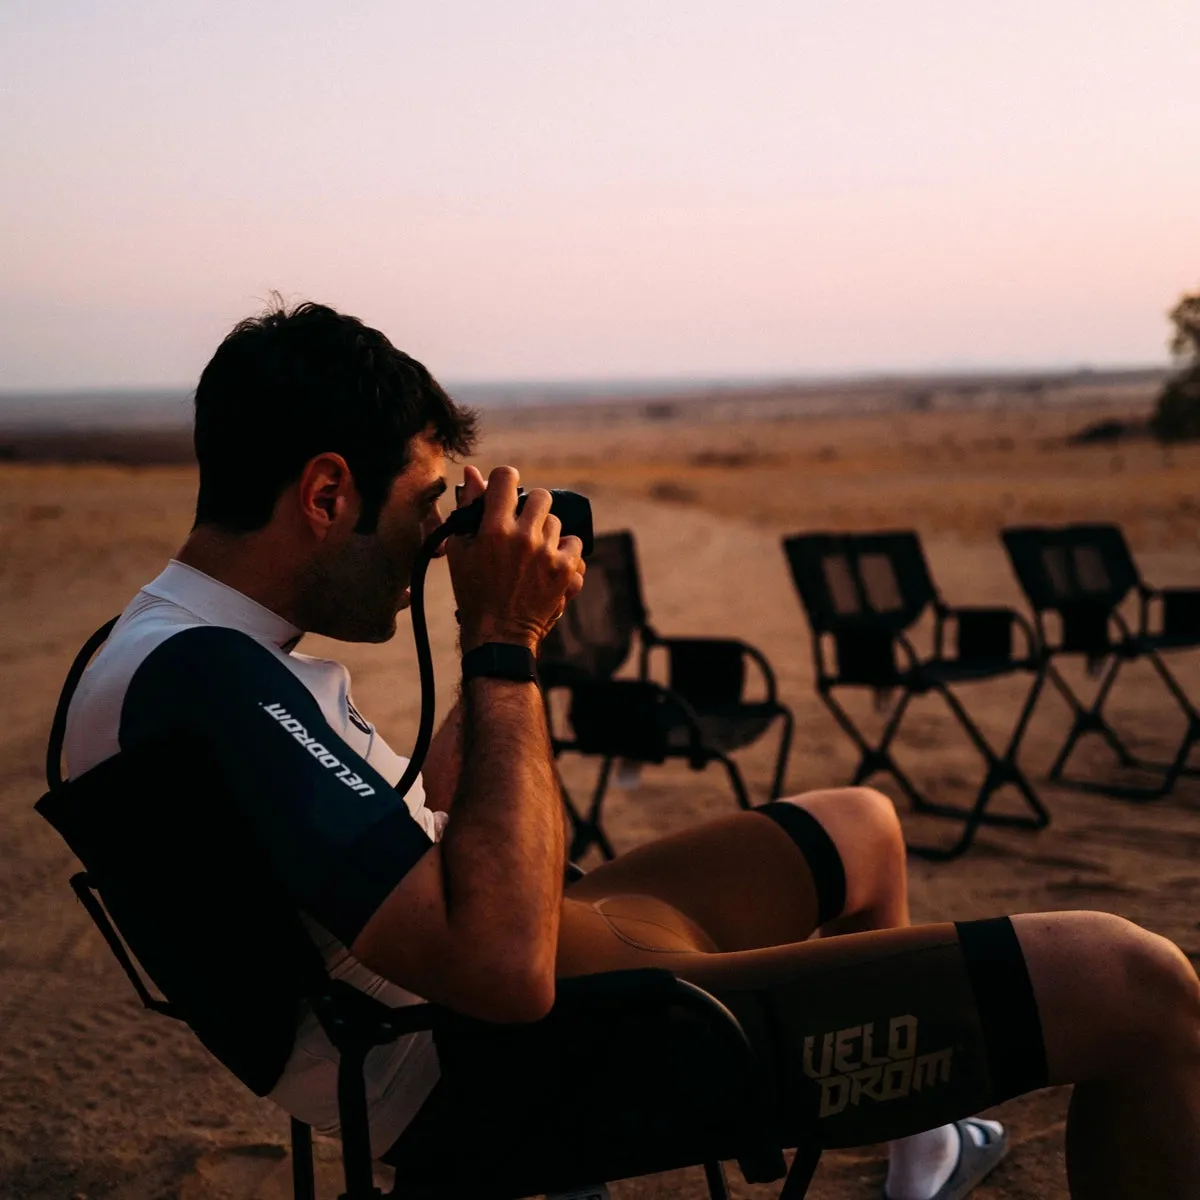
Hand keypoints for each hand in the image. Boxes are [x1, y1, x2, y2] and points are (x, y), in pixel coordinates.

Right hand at [447, 466, 585, 652]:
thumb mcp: (460, 550)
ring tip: (531, 554)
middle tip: (520, 528)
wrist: (499, 635)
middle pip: (540, 496)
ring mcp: (548, 553)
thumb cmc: (473, 592)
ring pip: (556, 521)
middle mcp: (524, 537)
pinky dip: (564, 551)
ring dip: (545, 532)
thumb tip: (472, 473)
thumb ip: (468, 509)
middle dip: (530, 508)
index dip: (505, 482)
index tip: (504, 494)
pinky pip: (574, 543)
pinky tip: (548, 564)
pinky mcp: (566, 570)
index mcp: (494, 528)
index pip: (507, 477)